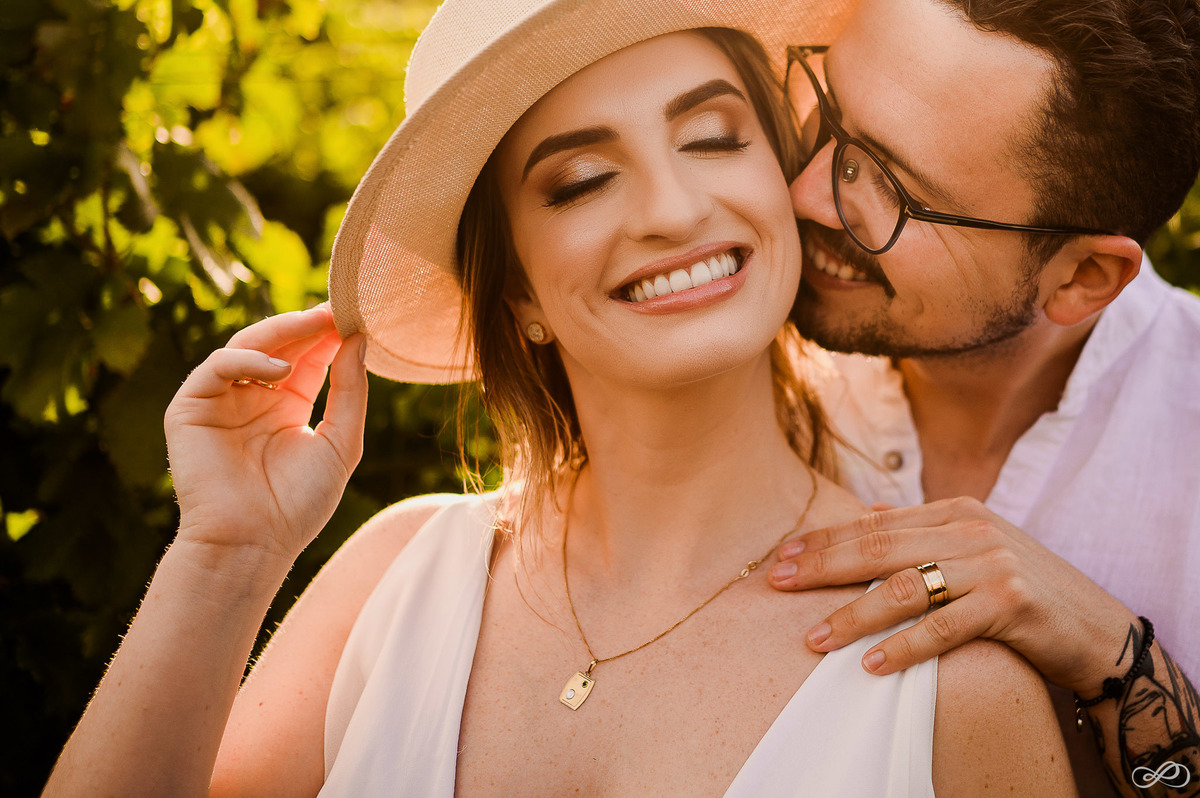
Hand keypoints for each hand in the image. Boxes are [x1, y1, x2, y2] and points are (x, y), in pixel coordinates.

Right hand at [165, 305, 367, 562]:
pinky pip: (216, 367)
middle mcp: (252, 398)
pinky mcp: (190, 408)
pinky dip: (247, 360)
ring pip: (246, 346)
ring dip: (281, 331)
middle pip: (279, 346)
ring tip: (314, 324)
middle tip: (336, 309)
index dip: (329, 336)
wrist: (253, 544)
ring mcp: (220, 400)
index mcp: (286, 406)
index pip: (309, 358)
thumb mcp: (340, 442)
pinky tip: (279, 368)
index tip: (355, 316)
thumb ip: (351, 391)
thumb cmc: (298, 504)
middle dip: (307, 326)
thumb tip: (358, 339)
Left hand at [768, 497, 1138, 693]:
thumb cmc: (1025, 590)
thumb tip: (871, 514)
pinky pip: (944, 627)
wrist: (1097, 629)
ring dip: (853, 614)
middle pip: (879, 548)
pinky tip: (870, 663)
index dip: (824, 539)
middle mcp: (972, 530)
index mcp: (956, 511)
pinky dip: (904, 646)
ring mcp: (992, 565)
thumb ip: (925, 530)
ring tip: (814, 637)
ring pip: (904, 587)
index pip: (874, 525)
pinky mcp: (1010, 603)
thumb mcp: (975, 548)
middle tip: (778, 582)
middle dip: (822, 566)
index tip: (783, 555)